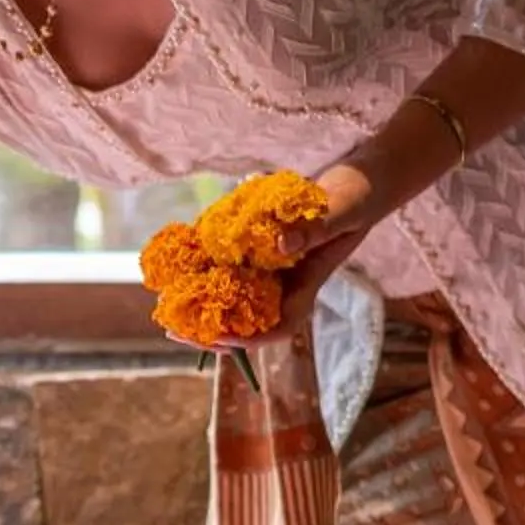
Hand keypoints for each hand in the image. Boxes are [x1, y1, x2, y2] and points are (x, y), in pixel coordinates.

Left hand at [165, 161, 382, 359]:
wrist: (357, 184)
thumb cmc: (355, 200)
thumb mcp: (338, 212)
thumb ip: (312, 230)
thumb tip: (279, 244)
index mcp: (306, 286)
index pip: (277, 328)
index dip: (246, 340)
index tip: (218, 338)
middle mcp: (286, 285)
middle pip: (248, 323)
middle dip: (212, 332)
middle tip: (173, 329)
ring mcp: (273, 270)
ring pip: (236, 300)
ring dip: (204, 306)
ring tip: (167, 308)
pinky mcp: (262, 252)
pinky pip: (232, 269)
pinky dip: (208, 271)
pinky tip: (183, 267)